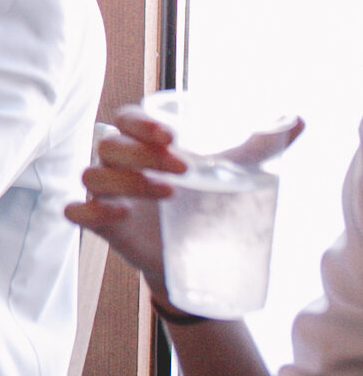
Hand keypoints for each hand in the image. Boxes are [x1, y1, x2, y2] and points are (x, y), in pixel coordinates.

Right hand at [67, 106, 304, 296]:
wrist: (196, 255)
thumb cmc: (204, 202)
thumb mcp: (229, 172)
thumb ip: (259, 147)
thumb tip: (298, 121)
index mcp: (141, 144)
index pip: (125, 119)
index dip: (140, 124)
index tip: (170, 135)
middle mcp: (117, 164)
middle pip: (108, 145)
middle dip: (141, 154)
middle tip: (182, 168)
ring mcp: (106, 194)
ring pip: (93, 175)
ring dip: (125, 181)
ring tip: (167, 193)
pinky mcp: (103, 226)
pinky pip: (77, 211)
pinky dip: (91, 211)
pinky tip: (118, 215)